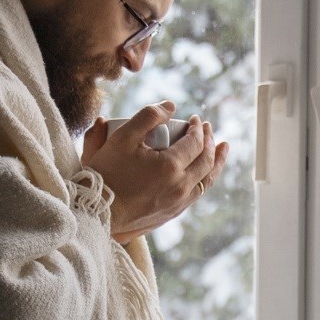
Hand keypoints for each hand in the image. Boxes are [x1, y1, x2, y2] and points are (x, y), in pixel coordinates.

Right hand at [82, 101, 228, 243]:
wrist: (96, 213)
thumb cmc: (106, 174)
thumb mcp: (122, 137)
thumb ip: (147, 116)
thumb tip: (171, 106)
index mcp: (170, 167)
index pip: (195, 142)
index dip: (198, 128)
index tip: (195, 119)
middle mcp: (180, 187)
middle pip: (206, 161)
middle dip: (210, 141)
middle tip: (209, 129)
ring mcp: (178, 203)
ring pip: (206, 181)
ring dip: (216, 162)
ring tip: (223, 149)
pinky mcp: (172, 213)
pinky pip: (197, 195)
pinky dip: (205, 179)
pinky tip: (205, 173)